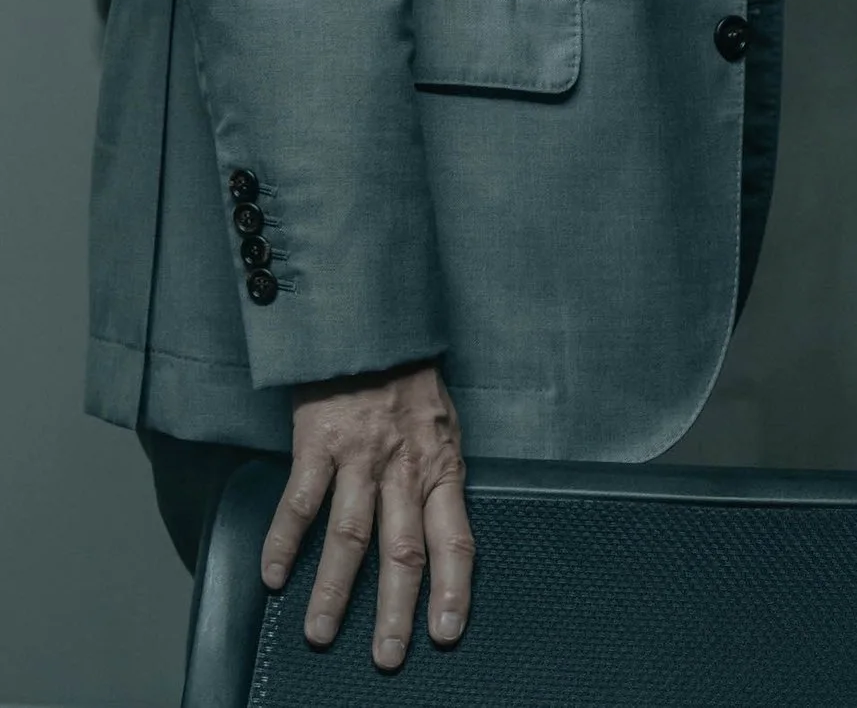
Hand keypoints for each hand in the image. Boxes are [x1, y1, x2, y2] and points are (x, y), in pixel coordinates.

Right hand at [262, 360, 472, 668]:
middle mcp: (405, 467)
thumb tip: (439, 534)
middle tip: (387, 657)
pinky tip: (273, 577)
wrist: (375, 326)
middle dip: (395, 609)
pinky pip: (301, 500)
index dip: (453, 587)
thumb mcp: (443, 428)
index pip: (455, 536)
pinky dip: (285, 542)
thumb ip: (437, 479)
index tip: (447, 632)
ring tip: (319, 634)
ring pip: (350, 534)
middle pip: (403, 549)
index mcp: (442, 466)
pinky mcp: (319, 441)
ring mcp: (362, 455)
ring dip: (334, 590)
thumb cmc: (410, 383)